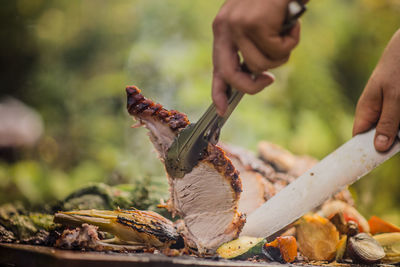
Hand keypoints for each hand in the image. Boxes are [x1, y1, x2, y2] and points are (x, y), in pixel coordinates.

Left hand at [212, 0, 300, 114]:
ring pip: (262, 64)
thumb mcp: (256, 23)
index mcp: (222, 29)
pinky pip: (278, 51)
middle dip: (253, 85)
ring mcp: (239, 25)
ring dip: (281, 53)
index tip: (222, 110)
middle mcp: (225, 28)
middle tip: (269, 79)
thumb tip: (255, 74)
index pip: (217, 67)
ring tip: (286, 31)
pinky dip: (292, 41)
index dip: (218, 91)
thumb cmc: (274, 0)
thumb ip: (250, 47)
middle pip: (234, 75)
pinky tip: (291, 23)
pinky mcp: (256, 23)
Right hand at [353, 29, 399, 151]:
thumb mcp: (395, 97)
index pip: (359, 139)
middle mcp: (376, 112)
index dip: (363, 152)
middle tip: (397, 143)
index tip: (370, 164)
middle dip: (389, 142)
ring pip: (394, 129)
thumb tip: (379, 148)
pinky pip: (398, 121)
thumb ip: (388, 122)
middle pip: (379, 136)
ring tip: (399, 125)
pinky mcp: (397, 105)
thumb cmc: (398, 68)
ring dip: (399, 132)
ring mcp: (388, 108)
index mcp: (366, 111)